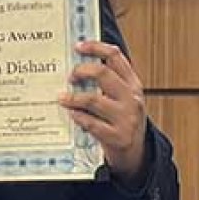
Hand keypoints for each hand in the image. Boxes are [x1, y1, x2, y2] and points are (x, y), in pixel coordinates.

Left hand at [60, 41, 147, 183]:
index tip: (78, 46)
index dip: (95, 47)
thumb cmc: (122, 120)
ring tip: (62, 97)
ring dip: (73, 97)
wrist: (136, 153)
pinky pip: (91, 123)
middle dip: (81, 71)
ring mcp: (126, 118)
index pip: (115, 56)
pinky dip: (78, 117)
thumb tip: (76, 64)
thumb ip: (107, 82)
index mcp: (133, 84)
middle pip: (103, 74)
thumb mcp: (122, 98)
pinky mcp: (117, 137)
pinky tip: (71, 114)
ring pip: (93, 99)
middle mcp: (132, 98)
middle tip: (69, 77)